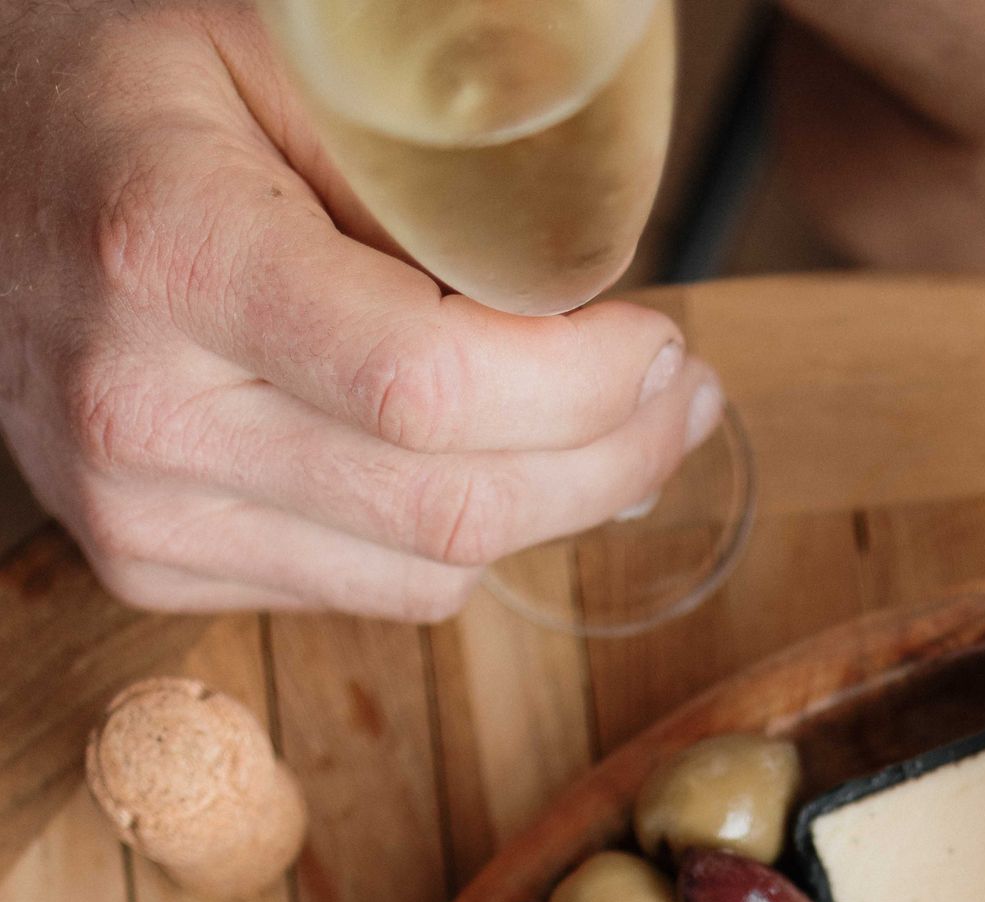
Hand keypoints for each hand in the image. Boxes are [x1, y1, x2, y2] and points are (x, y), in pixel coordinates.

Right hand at [0, 0, 720, 616]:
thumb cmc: (143, 91)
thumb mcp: (284, 54)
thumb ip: (435, 162)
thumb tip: (604, 272)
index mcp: (171, 253)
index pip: (430, 390)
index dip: (579, 391)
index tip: (659, 345)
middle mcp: (139, 411)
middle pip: (447, 511)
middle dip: (603, 464)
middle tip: (678, 400)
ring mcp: (136, 510)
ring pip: (425, 576)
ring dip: (543, 511)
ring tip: (600, 428)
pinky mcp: (147, 567)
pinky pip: (367, 594)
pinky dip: (446, 539)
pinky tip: (465, 460)